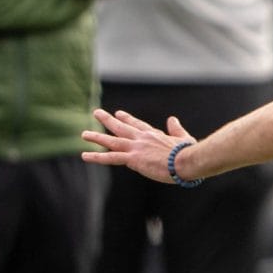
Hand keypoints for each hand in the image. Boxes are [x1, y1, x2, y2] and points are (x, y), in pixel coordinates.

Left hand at [82, 107, 198, 183]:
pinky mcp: (133, 159)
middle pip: (121, 127)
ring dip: (96, 137)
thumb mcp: (183, 137)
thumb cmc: (188, 152)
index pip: (137, 125)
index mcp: (154, 135)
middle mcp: (142, 138)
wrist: (186, 160)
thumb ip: (176, 128)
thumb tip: (172, 118)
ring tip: (84, 134)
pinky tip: (85, 155)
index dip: (127, 119)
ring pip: (112, 141)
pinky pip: (111, 158)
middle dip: (108, 120)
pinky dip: (97, 157)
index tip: (119, 114)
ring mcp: (136, 147)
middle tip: (97, 113)